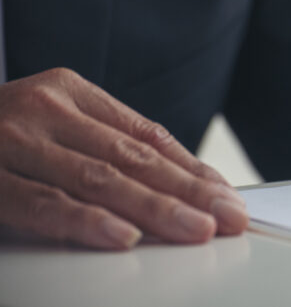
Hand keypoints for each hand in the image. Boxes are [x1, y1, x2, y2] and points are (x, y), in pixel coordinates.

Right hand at [0, 68, 248, 249]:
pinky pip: (40, 203)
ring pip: (96, 178)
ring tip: (195, 230)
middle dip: (187, 192)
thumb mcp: (55, 127)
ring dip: (152, 209)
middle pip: (131, 157)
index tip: (227, 198)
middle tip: (228, 219)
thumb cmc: (0, 137)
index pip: (147, 135)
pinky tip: (122, 237)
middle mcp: (43, 107)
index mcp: (70, 92)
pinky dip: (84, 221)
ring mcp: (9, 139)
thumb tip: (186, 181)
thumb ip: (108, 147)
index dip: (191, 170)